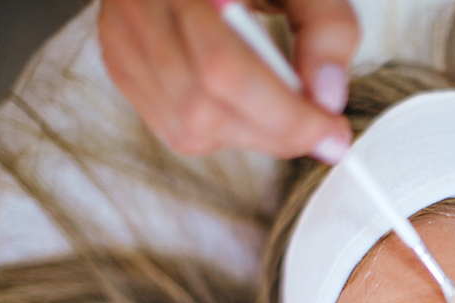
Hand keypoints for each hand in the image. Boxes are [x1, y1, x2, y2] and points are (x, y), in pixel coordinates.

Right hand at [98, 0, 359, 160]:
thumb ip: (328, 29)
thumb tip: (327, 99)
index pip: (224, 68)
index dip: (285, 116)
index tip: (334, 136)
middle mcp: (138, 5)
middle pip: (201, 107)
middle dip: (274, 132)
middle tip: (318, 128)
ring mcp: (121, 37)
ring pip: (187, 127)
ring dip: (251, 135)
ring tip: (282, 108)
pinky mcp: (121, 62)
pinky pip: (173, 127)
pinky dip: (222, 130)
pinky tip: (246, 102)